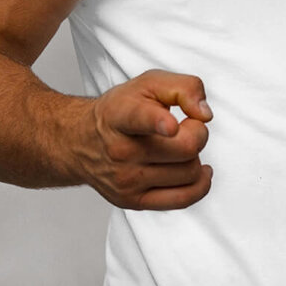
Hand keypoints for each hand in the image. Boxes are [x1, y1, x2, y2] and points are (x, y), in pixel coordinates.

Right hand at [75, 69, 213, 210]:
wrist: (81, 142)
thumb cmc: (121, 110)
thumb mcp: (149, 84)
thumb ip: (184, 87)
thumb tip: (204, 114)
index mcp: (120, 115)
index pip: (139, 118)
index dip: (158, 122)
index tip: (171, 126)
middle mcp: (120, 150)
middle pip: (184, 148)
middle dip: (198, 134)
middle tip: (188, 127)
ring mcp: (126, 180)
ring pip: (189, 172)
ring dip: (194, 157)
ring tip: (178, 147)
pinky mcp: (133, 201)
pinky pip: (183, 199)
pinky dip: (200, 184)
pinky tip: (196, 170)